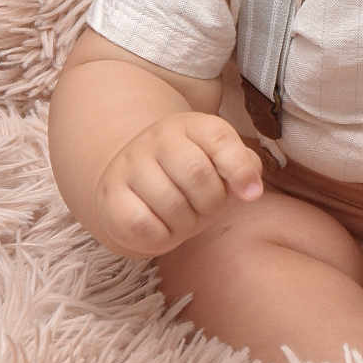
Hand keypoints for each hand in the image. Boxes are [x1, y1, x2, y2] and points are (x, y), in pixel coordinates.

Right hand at [93, 112, 263, 257]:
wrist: (137, 184)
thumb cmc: (190, 178)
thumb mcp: (220, 165)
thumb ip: (244, 168)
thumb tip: (251, 191)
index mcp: (191, 125)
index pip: (219, 138)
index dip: (240, 170)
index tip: (251, 195)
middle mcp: (157, 138)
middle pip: (197, 174)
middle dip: (211, 203)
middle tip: (205, 208)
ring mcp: (129, 165)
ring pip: (171, 203)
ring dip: (187, 223)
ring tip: (183, 217)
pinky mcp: (111, 197)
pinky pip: (143, 226)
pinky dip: (162, 237)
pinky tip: (162, 228)